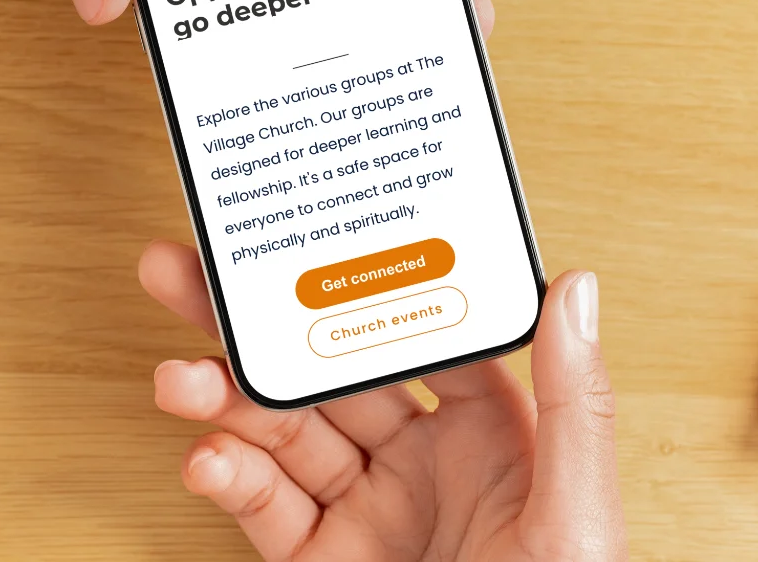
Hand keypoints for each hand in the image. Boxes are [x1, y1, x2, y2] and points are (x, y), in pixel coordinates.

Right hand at [140, 245, 626, 560]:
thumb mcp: (577, 517)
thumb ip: (574, 405)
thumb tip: (576, 287)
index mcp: (492, 434)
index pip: (417, 335)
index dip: (363, 284)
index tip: (318, 240)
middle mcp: (422, 465)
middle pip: (325, 373)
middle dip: (254, 325)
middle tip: (192, 275)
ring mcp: (365, 515)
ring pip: (279, 435)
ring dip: (224, 400)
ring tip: (179, 376)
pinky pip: (262, 512)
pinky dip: (225, 480)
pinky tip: (207, 458)